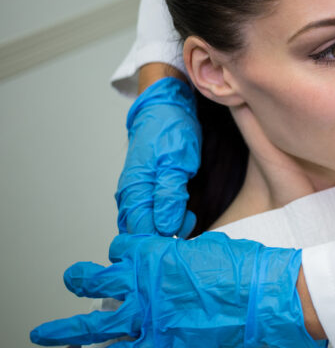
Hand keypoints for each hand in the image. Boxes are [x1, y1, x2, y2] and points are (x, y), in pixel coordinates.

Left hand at [30, 233, 326, 347]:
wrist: (267, 297)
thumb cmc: (247, 269)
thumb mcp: (212, 247)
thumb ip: (184, 255)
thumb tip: (178, 260)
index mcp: (158, 253)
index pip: (122, 249)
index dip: (122, 253)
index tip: (122, 258)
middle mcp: (145, 283)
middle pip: (98, 278)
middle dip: (81, 279)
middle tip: (73, 279)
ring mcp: (150, 316)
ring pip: (95, 320)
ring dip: (66, 326)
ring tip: (43, 331)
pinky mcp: (160, 346)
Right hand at [116, 77, 200, 236]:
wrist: (166, 108)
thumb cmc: (171, 131)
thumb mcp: (177, 162)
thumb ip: (170, 196)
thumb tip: (165, 227)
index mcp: (135, 190)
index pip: (142, 231)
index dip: (162, 239)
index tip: (184, 235)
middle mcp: (130, 195)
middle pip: (141, 232)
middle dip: (165, 236)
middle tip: (190, 225)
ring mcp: (136, 193)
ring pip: (145, 224)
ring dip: (167, 228)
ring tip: (189, 218)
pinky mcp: (144, 190)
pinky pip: (150, 214)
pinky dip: (166, 219)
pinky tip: (182, 214)